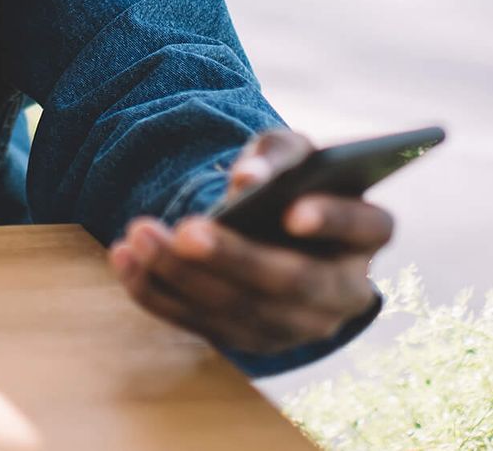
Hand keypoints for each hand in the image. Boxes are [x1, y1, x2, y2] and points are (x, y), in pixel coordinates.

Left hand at [107, 129, 392, 354]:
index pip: (365, 227)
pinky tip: (125, 258)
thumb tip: (248, 179)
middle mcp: (344, 290)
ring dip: (182, 276)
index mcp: (367, 233)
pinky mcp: (251, 341)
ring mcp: (298, 325)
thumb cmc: (292, 179)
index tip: (293, 210)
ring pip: (241, 310)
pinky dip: (158, 294)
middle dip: (236, 257)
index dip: (333, 219)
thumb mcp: (291, 153)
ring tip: (141, 234)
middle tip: (187, 230)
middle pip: (293, 281)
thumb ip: (277, 154)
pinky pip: (201, 324)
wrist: (272, 226)